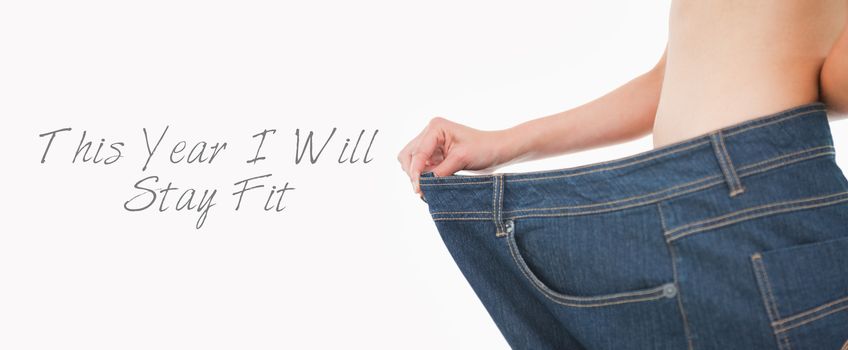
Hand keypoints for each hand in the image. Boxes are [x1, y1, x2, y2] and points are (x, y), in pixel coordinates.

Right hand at [398, 117, 512, 196]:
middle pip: (408, 155)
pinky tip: (432, 184)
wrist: (498, 150)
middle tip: (421, 190)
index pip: (417, 153)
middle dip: (412, 173)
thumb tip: (422, 187)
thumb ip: (439, 172)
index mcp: (435, 127)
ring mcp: (431, 143)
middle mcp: (430, 133)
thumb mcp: (460, 159)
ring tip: (428, 187)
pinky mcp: (435, 154)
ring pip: (412, 162)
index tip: (418, 189)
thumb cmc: (484, 148)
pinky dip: (424, 177)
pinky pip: (422, 167)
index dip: (415, 172)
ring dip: (417, 175)